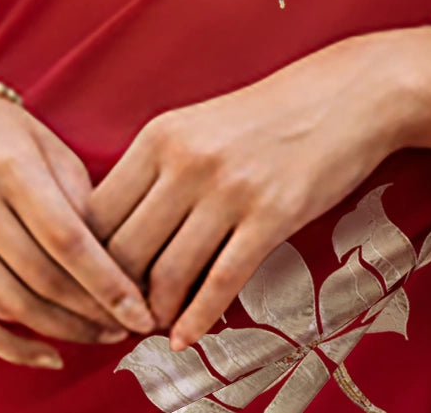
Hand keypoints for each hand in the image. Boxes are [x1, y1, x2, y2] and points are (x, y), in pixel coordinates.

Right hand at [0, 91, 154, 368]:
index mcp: (12, 166)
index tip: (139, 308)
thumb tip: (117, 255)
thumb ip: (79, 194)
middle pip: (40, 277)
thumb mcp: (47, 143)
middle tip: (128, 325)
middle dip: (90, 311)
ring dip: (60, 330)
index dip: (106, 281)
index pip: (66, 238)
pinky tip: (45, 355)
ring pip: (8, 304)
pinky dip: (8, 347)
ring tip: (98, 334)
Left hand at [86, 25, 430, 352]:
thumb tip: (113, 236)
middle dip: (114, 297)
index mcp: (160, 135)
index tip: (89, 287)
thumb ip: (156, 172)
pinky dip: (197, 319)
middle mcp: (187, 160)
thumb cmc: (268, 115)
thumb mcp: (198, 127)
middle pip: (123, 251)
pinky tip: (187, 336)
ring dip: (154, 314)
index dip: (85, 262)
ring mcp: (230, 189)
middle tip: (115, 320)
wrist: (346, 94)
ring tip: (152, 328)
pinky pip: (220, 283)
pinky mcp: (272, 216)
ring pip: (167, 275)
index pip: (96, 214)